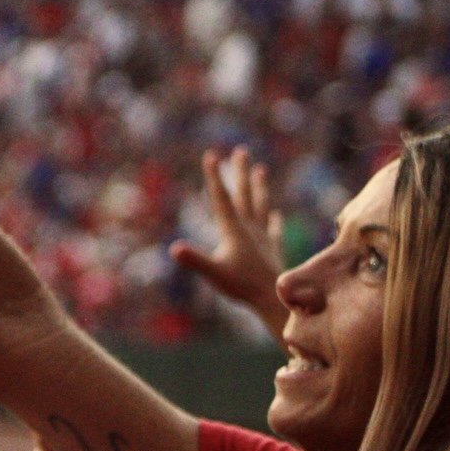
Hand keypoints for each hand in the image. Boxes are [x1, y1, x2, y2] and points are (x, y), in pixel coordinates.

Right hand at [170, 146, 287, 337]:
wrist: (275, 299)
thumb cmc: (241, 287)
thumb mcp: (213, 273)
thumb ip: (194, 259)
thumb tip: (173, 248)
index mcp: (234, 230)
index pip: (221, 199)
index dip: (214, 177)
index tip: (211, 155)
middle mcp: (250, 228)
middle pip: (245, 195)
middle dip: (240, 172)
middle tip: (241, 152)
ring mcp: (263, 237)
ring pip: (261, 205)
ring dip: (259, 187)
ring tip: (261, 170)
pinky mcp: (271, 249)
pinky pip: (273, 229)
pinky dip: (273, 219)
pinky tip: (275, 214)